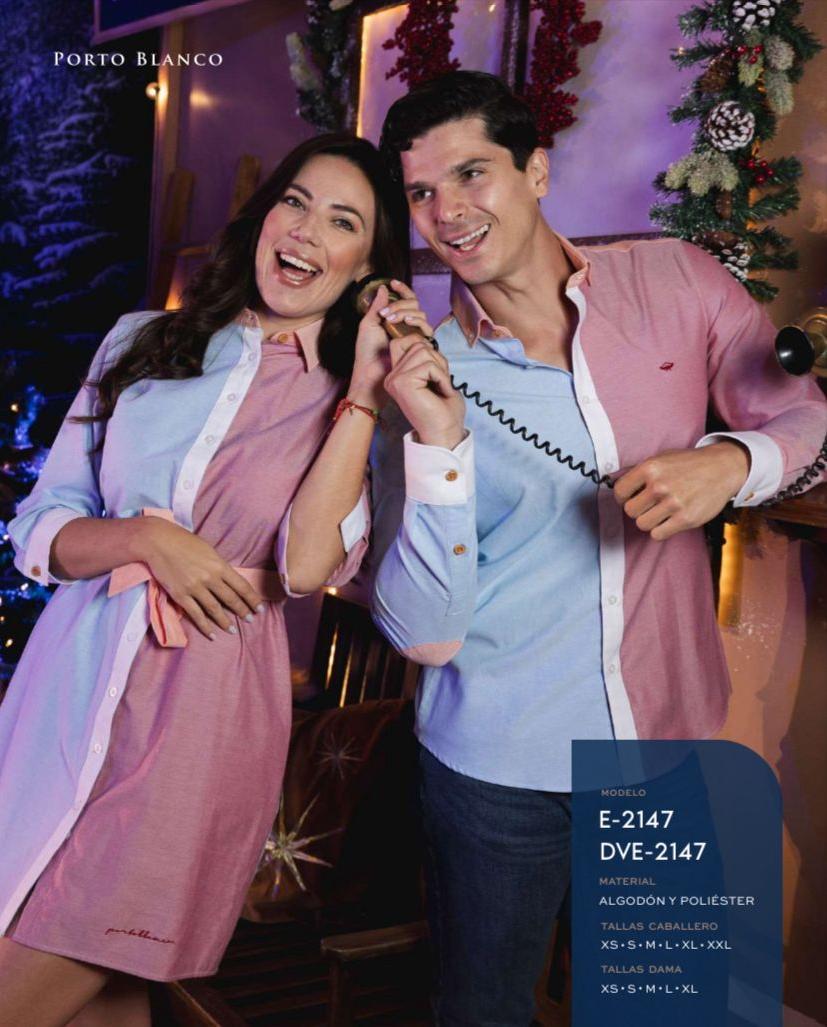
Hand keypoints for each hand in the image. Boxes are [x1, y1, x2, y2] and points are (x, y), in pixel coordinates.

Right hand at [134, 517, 264, 638]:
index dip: (252, 598)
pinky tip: (212, 634)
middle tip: (251, 620)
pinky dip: (205, 626)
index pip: (241, 586)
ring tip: (233, 630)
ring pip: (215, 609)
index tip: (259, 608)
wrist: (158, 542)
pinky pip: (196, 614)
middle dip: (243, 611)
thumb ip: (219, 566)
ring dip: (225, 622)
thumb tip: (229, 580)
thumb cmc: (184, 542)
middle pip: (231, 599)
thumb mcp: (208, 550)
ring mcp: (195, 587)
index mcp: (219, 565)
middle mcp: (210, 578)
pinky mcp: (180, 595)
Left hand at [349, 280, 433, 410]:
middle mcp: (406, 327)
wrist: (371, 374)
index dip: (402, 289)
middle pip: (414, 305)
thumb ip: (377, 305)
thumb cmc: (366, 353)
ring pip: (421, 315)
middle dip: (401, 305)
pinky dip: (417, 323)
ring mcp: (414, 336)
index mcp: (394, 320)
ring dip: (407, 313)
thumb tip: (383, 287)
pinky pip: (427, 330)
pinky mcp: (421, 347)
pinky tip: (406, 324)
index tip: (393, 283)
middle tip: (386, 314)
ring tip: (392, 320)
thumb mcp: (368, 324)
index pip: (404, 300)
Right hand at [383, 325, 465, 448]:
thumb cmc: (443, 409)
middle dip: (436, 358)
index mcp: (396, 375)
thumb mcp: (434, 375)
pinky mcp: (403, 383)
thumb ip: (426, 357)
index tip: (436, 368)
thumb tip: (424, 337)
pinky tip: (442, 392)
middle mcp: (391, 377)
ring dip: (440, 368)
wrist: (445, 433)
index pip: (403, 340)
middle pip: (415, 343)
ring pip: (422, 350)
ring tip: (441, 387)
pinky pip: (429, 364)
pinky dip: (442, 377)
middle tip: (441, 381)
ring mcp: (395, 380)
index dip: (423, 345)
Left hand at [613, 441, 749, 540]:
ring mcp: (673, 503)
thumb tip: (616, 486)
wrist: (722, 468)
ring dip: (649, 521)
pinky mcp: (685, 519)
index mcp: (650, 468)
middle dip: (637, 510)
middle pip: (630, 511)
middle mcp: (660, 486)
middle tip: (649, 505)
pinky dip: (661, 530)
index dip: (623, 498)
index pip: (619, 492)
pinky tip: (669, 520)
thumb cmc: (688, 464)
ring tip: (660, 512)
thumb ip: (640, 472)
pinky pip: (657, 534)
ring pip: (642, 524)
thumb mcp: (661, 459)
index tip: (631, 498)